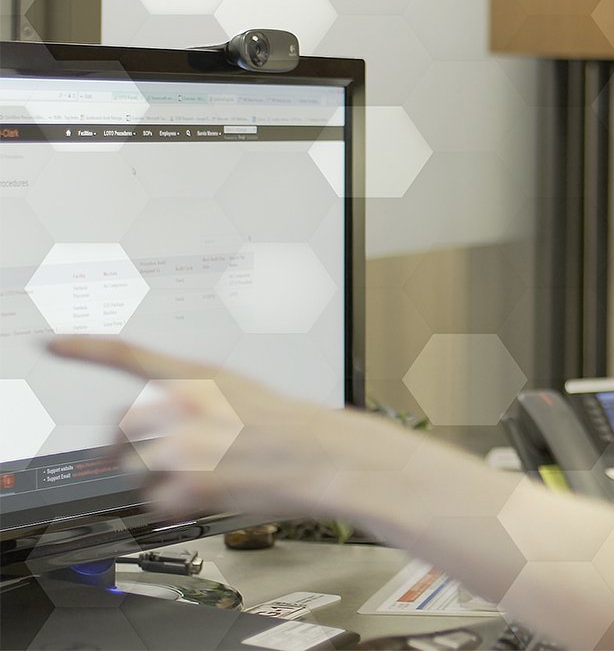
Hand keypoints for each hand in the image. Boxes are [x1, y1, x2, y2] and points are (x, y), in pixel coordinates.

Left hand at [46, 337, 415, 519]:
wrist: (325, 457)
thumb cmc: (291, 429)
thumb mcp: (240, 394)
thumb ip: (187, 403)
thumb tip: (136, 434)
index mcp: (198, 375)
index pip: (128, 355)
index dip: (84, 349)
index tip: (52, 344)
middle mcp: (183, 405)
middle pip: (119, 426)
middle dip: (130, 445)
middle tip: (163, 456)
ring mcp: (182, 444)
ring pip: (132, 469)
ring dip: (157, 478)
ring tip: (204, 475)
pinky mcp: (186, 483)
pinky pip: (155, 502)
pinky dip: (176, 505)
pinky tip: (209, 493)